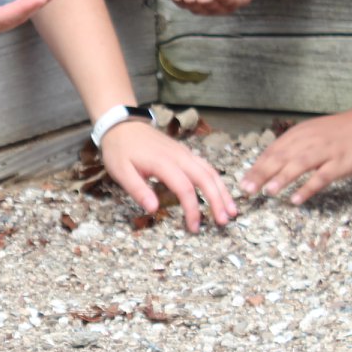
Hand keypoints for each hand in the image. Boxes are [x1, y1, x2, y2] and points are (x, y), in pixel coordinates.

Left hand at [97, 120, 237, 232]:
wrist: (121, 124)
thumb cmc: (120, 149)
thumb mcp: (121, 171)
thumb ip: (138, 190)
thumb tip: (154, 209)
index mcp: (163, 163)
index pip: (185, 189)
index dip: (192, 209)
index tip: (194, 227)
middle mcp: (179, 157)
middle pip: (206, 179)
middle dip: (217, 201)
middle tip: (224, 221)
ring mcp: (184, 153)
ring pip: (210, 171)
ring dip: (222, 191)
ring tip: (231, 210)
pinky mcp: (185, 152)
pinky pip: (206, 166)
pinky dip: (217, 180)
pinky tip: (221, 192)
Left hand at [238, 111, 351, 204]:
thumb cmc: (335, 133)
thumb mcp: (308, 133)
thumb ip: (289, 147)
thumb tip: (266, 164)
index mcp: (297, 135)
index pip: (272, 152)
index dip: (256, 167)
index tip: (242, 182)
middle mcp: (308, 142)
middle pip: (281, 158)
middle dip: (262, 174)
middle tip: (247, 190)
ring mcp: (325, 152)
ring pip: (299, 165)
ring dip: (282, 178)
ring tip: (268, 192)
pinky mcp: (340, 163)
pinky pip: (321, 177)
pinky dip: (307, 188)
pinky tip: (296, 199)